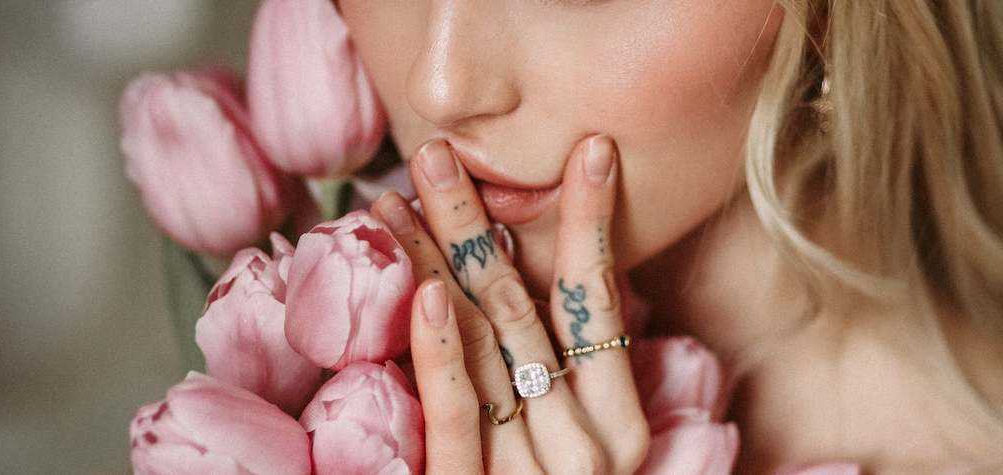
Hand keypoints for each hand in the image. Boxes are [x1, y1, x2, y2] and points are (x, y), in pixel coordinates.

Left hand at [372, 135, 648, 473]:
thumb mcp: (568, 442)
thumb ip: (556, 378)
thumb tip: (513, 284)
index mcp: (618, 426)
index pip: (598, 302)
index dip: (592, 221)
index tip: (590, 151)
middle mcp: (585, 446)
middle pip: (524, 308)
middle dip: (475, 223)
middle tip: (436, 157)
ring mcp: (532, 473)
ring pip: (484, 343)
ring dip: (436, 262)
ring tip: (395, 204)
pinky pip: (458, 411)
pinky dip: (442, 348)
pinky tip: (427, 290)